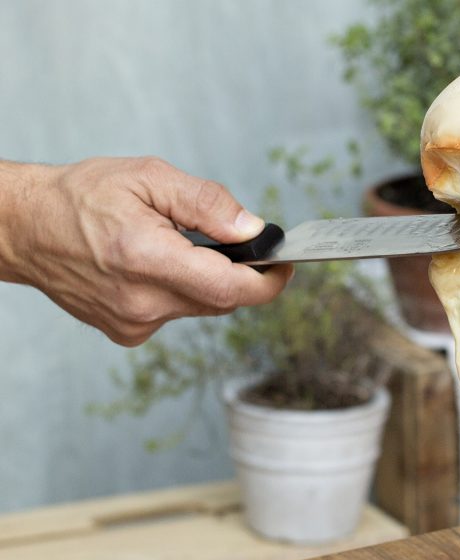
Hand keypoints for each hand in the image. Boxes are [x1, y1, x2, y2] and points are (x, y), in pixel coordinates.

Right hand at [0, 157, 291, 345]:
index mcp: (146, 259)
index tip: (285, 267)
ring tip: (173, 247)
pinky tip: (151, 267)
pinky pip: (175, 314)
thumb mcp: (149, 178)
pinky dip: (178, 291)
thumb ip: (207, 204)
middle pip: (222, 300)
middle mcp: (141, 301)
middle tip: (229, 242)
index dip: (268, 282)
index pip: (230, 289)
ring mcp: (133, 323)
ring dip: (204, 280)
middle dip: (236, 273)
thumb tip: (253, 229)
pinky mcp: (126, 333)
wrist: (24, 229)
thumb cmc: (79, 197)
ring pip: (200, 307)